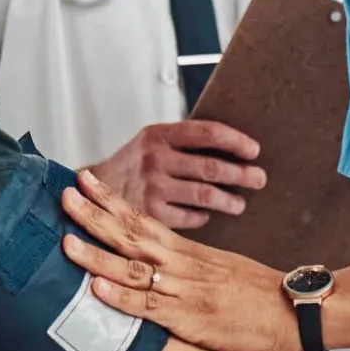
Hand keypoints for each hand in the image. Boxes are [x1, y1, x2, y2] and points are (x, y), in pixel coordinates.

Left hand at [61, 169, 300, 350]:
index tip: (85, 181)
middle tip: (65, 195)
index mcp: (188, 252)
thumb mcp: (219, 270)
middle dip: (94, 215)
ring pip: (132, 268)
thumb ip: (186, 266)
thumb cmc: (258, 294)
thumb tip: (157, 266)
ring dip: (96, 254)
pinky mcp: (190, 319)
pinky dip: (121, 297)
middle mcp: (182, 264)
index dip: (110, 200)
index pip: (142, 218)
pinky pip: (149, 306)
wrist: (295, 311)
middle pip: (130, 234)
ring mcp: (184, 290)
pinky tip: (97, 288)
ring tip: (66, 242)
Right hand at [89, 121, 265, 228]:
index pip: (208, 132)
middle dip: (242, 174)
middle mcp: (156, 158)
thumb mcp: (152, 142)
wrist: (90, 191)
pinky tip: (207, 215)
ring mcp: (152, 187)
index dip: (236, 141)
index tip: (253, 150)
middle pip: (212, 167)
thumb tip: (233, 146)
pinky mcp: (150, 214)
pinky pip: (189, 217)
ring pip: (205, 195)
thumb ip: (184, 142)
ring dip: (229, 200)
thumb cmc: (132, 165)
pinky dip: (203, 216)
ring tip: (240, 203)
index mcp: (160, 134)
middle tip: (259, 179)